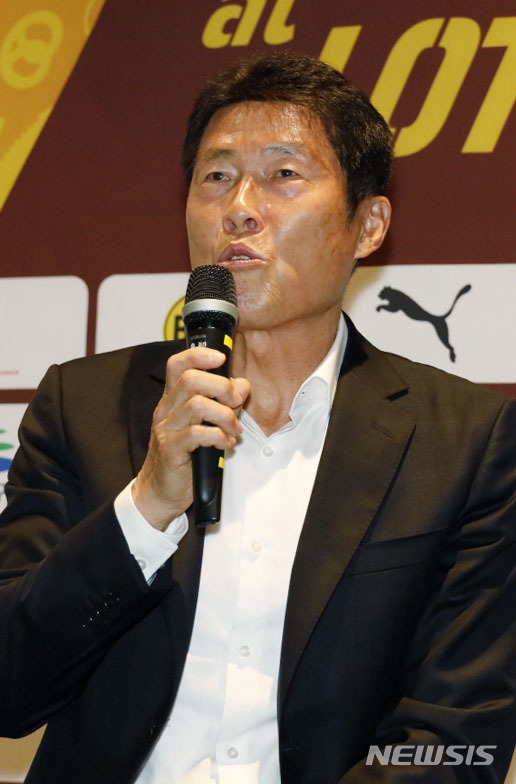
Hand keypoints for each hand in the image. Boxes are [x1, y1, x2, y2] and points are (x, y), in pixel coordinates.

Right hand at [132, 347, 249, 529]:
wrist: (160, 492)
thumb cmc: (183, 458)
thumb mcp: (206, 425)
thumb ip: (224, 404)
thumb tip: (242, 385)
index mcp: (172, 400)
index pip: (177, 364)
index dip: (199, 355)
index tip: (221, 358)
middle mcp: (166, 410)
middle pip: (191, 380)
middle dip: (222, 387)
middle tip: (235, 403)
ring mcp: (166, 429)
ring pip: (197, 405)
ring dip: (225, 415)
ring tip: (233, 430)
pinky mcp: (172, 450)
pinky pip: (197, 434)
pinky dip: (218, 436)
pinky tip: (225, 444)